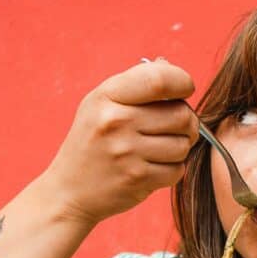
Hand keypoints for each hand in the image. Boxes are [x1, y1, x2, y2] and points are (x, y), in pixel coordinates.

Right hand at [40, 59, 199, 224]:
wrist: (69, 191)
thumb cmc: (92, 142)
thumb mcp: (101, 104)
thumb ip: (135, 84)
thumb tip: (168, 66)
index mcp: (107, 96)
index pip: (160, 79)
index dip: (182, 82)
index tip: (184, 90)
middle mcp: (116, 121)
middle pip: (181, 114)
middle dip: (187, 121)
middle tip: (177, 127)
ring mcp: (126, 152)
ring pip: (183, 144)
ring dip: (181, 147)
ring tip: (163, 148)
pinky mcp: (136, 178)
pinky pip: (177, 170)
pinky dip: (173, 170)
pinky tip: (155, 167)